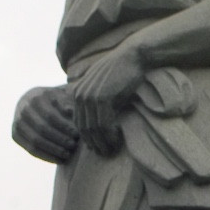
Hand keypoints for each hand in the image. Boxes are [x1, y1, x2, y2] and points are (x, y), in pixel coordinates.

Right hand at [12, 85, 78, 162]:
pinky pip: (30, 150)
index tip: (77, 134)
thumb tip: (69, 112)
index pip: (50, 116)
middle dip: (59, 140)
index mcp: (35, 97)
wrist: (33, 102)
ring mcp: (17, 123)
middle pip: (42, 129)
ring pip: (35, 142)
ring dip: (53, 151)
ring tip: (67, 155)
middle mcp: (23, 109)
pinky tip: (59, 160)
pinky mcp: (15, 135)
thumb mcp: (63, 96)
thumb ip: (68, 103)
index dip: (64, 127)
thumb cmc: (55, 100)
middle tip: (73, 146)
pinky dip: (46, 157)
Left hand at [67, 38, 145, 152]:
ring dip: (102, 142)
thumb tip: (94, 123)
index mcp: (77, 93)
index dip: (87, 138)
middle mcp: (80, 95)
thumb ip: (94, 101)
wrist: (132, 56)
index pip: (78, 122)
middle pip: (84, 128)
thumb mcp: (101, 86)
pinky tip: (117, 140)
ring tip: (111, 150)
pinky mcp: (102, 98)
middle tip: (104, 153)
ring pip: (93, 128)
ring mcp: (90, 97)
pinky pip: (103, 124)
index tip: (97, 147)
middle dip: (94, 143)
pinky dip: (110, 135)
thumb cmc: (120, 72)